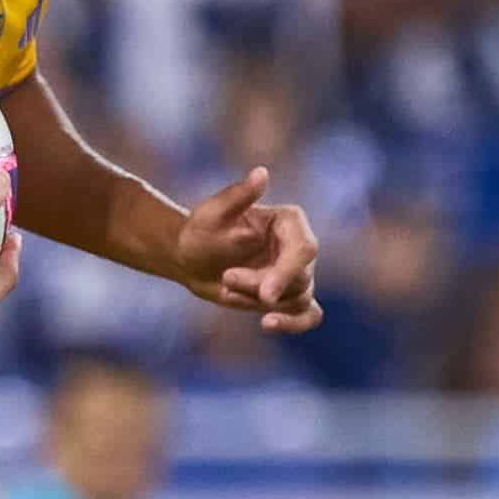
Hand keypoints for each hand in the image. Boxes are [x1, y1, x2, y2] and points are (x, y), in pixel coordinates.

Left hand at [176, 165, 321, 332]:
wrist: (191, 257)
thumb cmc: (201, 230)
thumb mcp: (212, 212)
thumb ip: (238, 196)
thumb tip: (261, 173)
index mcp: (289, 221)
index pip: (304, 250)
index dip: (288, 273)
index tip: (266, 295)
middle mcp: (299, 247)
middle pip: (298, 278)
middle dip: (260, 285)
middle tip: (226, 278)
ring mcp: (297, 274)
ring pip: (295, 299)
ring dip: (256, 300)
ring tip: (225, 286)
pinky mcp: (289, 297)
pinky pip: (308, 315)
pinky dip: (294, 324)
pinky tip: (268, 325)